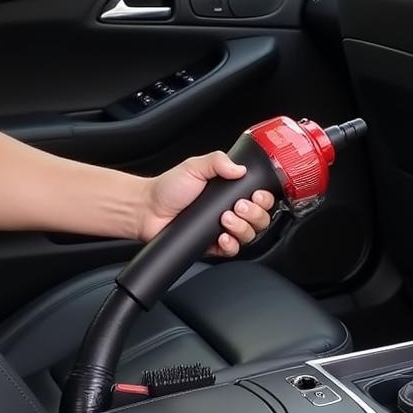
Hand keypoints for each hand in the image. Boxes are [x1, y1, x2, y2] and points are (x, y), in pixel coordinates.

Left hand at [139, 152, 274, 256]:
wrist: (147, 209)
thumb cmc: (168, 188)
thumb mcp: (194, 166)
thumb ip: (218, 161)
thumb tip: (240, 168)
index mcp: (231, 191)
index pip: (261, 198)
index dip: (264, 199)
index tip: (256, 195)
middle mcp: (231, 210)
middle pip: (261, 219)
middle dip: (254, 214)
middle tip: (238, 206)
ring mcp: (224, 229)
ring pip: (250, 235)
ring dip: (242, 228)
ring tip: (225, 219)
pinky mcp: (214, 245)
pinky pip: (233, 250)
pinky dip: (231, 245)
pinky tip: (222, 237)